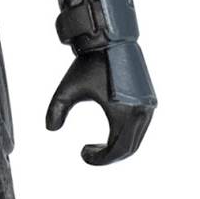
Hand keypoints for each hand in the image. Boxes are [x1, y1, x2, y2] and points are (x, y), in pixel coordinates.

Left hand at [45, 50, 153, 166]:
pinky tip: (110, 131)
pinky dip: (126, 134)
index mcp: (126, 114)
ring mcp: (148, 105)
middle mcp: (141, 112)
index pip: (117, 150)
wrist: (111, 39)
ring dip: (119, 146)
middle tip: (89, 153)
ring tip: (99, 145)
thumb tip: (50, 129)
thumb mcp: (67, 89)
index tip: (83, 154)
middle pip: (129, 149)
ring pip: (136, 138)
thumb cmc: (90, 63)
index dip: (99, 159)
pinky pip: (139, 126)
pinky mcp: (149, 99)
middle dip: (109, 156)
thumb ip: (56, 110)